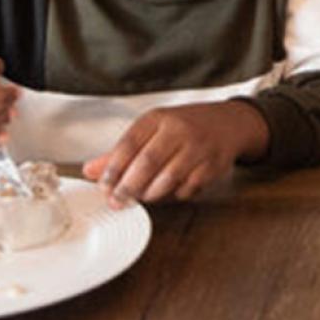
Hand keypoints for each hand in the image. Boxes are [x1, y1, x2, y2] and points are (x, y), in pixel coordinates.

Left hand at [83, 101, 267, 206]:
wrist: (229, 123)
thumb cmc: (185, 127)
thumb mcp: (152, 130)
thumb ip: (121, 151)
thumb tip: (90, 170)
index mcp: (158, 118)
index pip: (128, 144)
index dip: (112, 169)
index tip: (103, 186)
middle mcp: (179, 130)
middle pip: (147, 163)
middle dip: (128, 187)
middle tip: (117, 201)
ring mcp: (198, 147)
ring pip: (167, 178)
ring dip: (150, 193)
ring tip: (142, 196)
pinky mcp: (213, 165)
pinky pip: (187, 187)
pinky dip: (175, 194)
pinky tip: (170, 190)